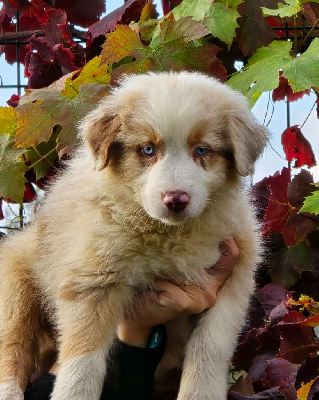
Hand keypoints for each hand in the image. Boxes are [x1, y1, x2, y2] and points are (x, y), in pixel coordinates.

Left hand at [117, 237, 239, 346]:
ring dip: (164, 267)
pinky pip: (167, 278)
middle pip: (206, 257)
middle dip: (185, 250)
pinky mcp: (183, 302)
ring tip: (157, 277)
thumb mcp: (176, 270)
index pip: (230, 258)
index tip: (216, 226)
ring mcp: (199, 299)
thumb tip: (196, 229)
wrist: (139, 318)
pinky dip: (156, 279)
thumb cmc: (157, 289)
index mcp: (213, 283)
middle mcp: (210, 292)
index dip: (228, 240)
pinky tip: (153, 289)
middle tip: (169, 250)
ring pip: (182, 266)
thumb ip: (190, 257)